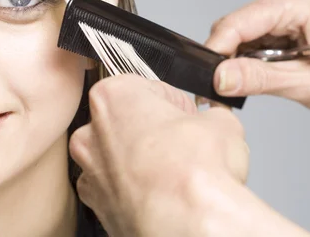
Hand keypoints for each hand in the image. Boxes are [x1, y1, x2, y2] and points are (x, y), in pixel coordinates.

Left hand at [69, 74, 249, 236]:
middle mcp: (90, 130)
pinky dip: (131, 188)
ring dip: (138, 159)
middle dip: (150, 129)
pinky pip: (113, 186)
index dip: (170, 102)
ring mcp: (88, 168)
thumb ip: (208, 114)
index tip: (183, 114)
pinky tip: (157, 192)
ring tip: (171, 172)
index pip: (144, 87)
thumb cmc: (193, 172)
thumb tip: (213, 118)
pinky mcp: (94, 202)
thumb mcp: (220, 123)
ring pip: (115, 155)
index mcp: (112, 96)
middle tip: (180, 144)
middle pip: (123, 120)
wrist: (185, 223)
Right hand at [205, 0, 309, 115]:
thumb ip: (261, 79)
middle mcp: (284, 0)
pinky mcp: (275, 26)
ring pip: (234, 38)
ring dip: (232, 64)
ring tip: (238, 88)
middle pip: (232, 29)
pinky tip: (249, 78)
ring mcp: (278, 12)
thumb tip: (220, 78)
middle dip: (223, 60)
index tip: (206, 80)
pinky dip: (241, 63)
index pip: (238, 24)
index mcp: (296, 3)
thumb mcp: (309, 84)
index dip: (216, 52)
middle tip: (219, 93)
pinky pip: (244, 43)